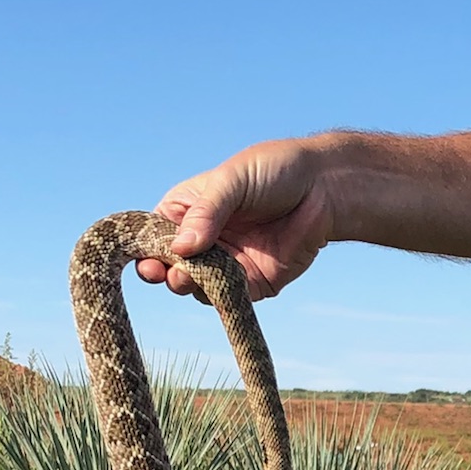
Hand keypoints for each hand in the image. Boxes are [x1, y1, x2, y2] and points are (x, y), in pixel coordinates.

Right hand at [136, 133, 345, 299]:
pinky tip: (219, 289)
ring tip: (188, 278)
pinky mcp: (252, 284)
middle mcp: (202, 240)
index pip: (153, 235)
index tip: (145, 258)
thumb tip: (179, 248)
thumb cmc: (275, 171)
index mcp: (187, 211)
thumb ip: (207, 212)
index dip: (145, 248)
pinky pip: (229, 298)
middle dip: (164, 272)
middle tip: (165, 272)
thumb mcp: (233, 181)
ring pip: (195, 287)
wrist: (325, 188)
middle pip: (170, 266)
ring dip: (190, 287)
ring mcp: (225, 264)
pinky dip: (221, 298)